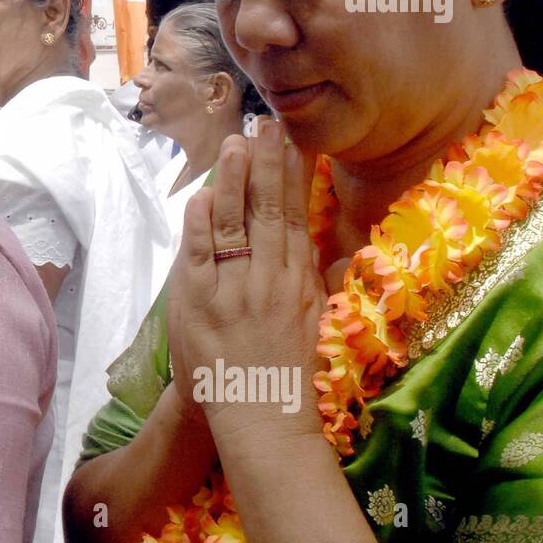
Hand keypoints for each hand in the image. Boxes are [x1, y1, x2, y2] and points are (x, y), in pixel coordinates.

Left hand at [167, 118, 324, 443]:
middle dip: (266, 164)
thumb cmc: (291, 373)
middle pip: (267, 210)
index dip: (293, 176)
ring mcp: (234, 290)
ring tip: (233, 145)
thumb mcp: (320, 324)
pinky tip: (200, 195)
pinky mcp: (200, 303)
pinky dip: (199, 224)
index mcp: (299, 281)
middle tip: (265, 123)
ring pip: (233, 224)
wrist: (261, 418)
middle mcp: (269, 280)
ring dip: (232, 182)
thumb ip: (326, 283)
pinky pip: (199, 255)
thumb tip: (343, 250)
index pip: (295, 217)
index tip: (292, 141)